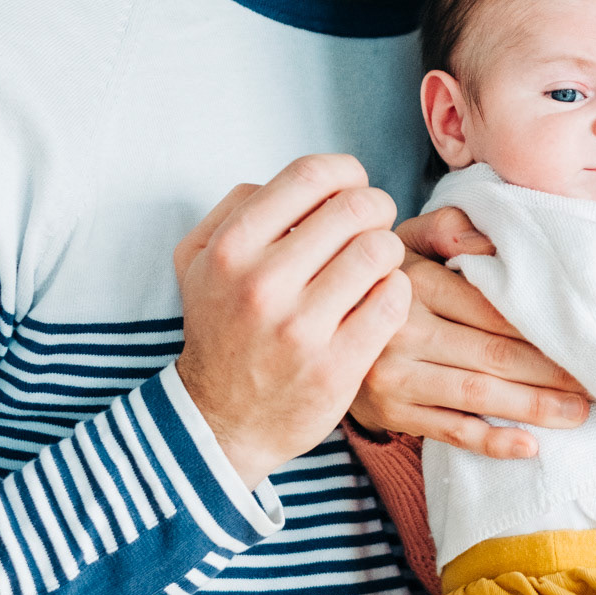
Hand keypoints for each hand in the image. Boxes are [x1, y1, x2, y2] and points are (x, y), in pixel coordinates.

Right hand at [174, 154, 410, 487]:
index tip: (353, 189)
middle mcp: (262, 284)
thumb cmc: (221, 327)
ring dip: (389, 251)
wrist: (221, 421)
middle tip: (374, 226)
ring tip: (378, 265)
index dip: (346, 173)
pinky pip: (393, 300)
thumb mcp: (199, 260)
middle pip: (354, 208)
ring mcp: (300, 329)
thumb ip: (238, 207)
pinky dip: (397, 290)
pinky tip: (380, 299)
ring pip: (380, 250)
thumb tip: (300, 183)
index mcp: (231, 248)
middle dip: (376, 209)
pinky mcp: (336, 366)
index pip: (311, 174)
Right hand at [350, 207, 588, 458]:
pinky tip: (529, 446)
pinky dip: (491, 442)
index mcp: (413, 284)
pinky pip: (449, 432)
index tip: (584, 334)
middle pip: (492, 354)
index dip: (542, 324)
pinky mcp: (392, 413)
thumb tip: (489, 244)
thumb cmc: (385, 278)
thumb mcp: (405, 240)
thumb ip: (447, 227)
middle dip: (552, 372)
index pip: (490, 307)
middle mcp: (401, 331)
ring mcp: (394, 377)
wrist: (317, 328)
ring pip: (476, 395)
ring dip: (533, 407)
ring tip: (579, 413)